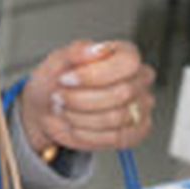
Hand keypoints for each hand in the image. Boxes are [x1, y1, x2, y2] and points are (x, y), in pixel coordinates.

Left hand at [21, 39, 156, 156]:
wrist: (49, 108)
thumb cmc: (58, 80)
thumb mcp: (58, 60)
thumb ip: (77, 51)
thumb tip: (97, 49)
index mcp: (126, 55)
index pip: (127, 63)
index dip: (94, 74)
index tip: (66, 79)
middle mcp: (139, 79)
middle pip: (122, 93)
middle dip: (81, 99)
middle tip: (59, 97)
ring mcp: (140, 107)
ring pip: (116, 118)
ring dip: (80, 117)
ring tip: (65, 111)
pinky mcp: (134, 132)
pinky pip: (116, 138)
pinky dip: (87, 134)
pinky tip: (75, 125)